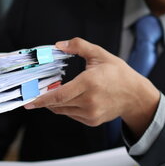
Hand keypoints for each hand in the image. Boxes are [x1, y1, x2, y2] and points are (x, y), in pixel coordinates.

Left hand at [25, 38, 159, 137]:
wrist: (135, 96)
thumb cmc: (119, 74)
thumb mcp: (100, 55)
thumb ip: (79, 46)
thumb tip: (59, 44)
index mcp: (89, 83)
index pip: (59, 95)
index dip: (42, 99)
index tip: (29, 101)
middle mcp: (89, 101)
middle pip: (57, 103)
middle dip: (44, 100)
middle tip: (34, 95)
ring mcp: (90, 113)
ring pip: (62, 110)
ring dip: (54, 103)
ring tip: (52, 94)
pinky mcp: (91, 121)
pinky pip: (71, 114)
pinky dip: (66, 107)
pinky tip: (70, 98)